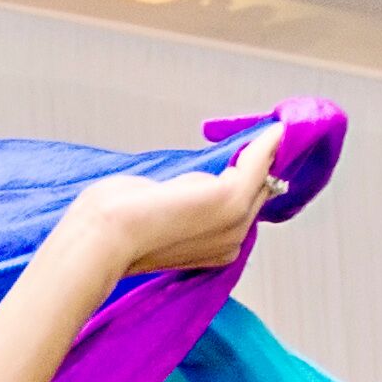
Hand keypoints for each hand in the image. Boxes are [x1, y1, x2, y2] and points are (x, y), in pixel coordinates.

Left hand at [59, 127, 283, 286]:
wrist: (105, 236)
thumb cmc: (114, 226)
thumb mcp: (154, 210)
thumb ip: (178, 201)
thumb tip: (186, 185)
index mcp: (211, 253)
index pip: (239, 214)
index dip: (246, 183)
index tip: (256, 156)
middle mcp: (229, 244)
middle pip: (257, 197)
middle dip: (262, 167)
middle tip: (272, 138)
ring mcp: (234, 225)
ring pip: (259, 181)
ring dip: (267, 154)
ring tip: (275, 131)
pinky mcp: (232, 200)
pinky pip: (257, 166)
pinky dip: (266, 146)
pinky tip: (275, 129)